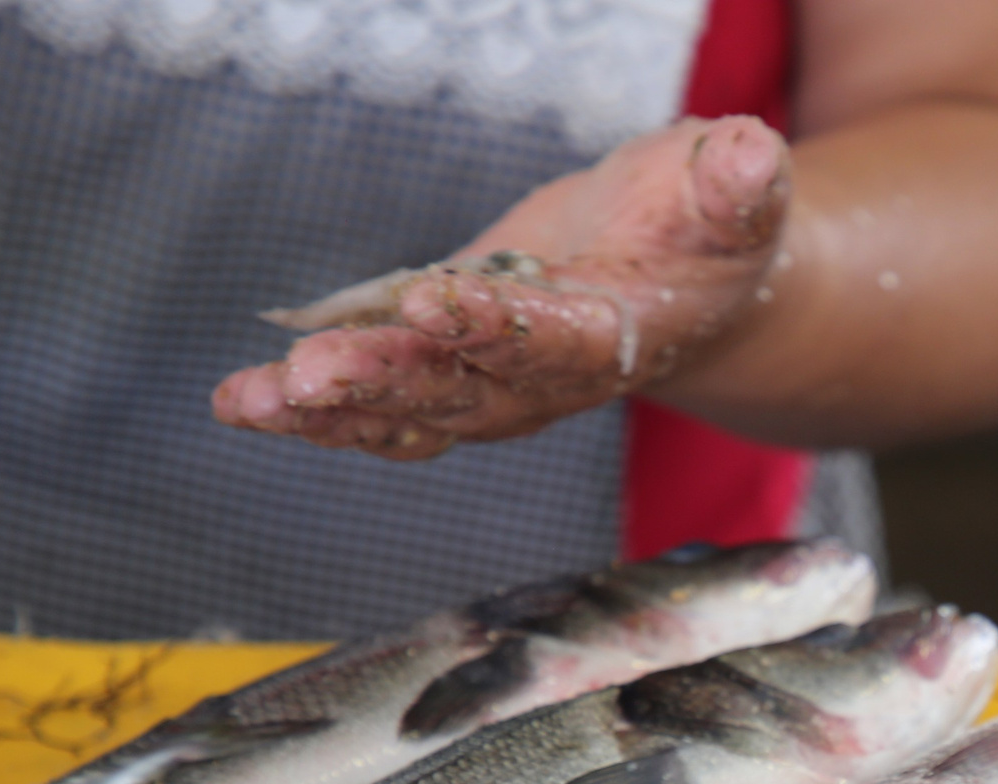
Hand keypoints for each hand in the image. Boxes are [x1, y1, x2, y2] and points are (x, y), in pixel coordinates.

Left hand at [214, 116, 791, 460]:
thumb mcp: (737, 198)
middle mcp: (548, 381)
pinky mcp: (446, 369)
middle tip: (311, 375)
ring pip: (410, 409)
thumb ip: (740, 186)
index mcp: (617, 338)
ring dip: (330, 411)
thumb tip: (751, 159)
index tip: (436, 298)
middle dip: (383, 380)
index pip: (554, 339)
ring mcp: (492, 386)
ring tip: (251, 400)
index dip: (496, 326)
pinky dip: (314, 411)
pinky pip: (382, 403)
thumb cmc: (707, 232)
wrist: (685, 284)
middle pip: (463, 391)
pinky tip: (246, 401)